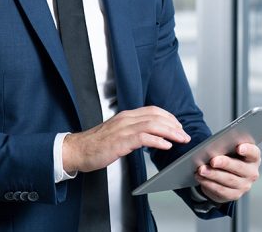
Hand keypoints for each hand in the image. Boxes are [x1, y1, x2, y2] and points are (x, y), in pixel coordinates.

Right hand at [63, 106, 190, 172]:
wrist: (77, 150)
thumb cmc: (95, 144)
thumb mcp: (116, 132)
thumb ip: (131, 131)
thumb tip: (148, 136)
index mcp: (125, 116)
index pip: (152, 110)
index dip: (168, 117)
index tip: (178, 126)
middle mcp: (125, 119)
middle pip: (156, 116)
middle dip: (174, 125)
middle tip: (184, 134)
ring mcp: (123, 129)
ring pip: (153, 125)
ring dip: (170, 132)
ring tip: (181, 139)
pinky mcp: (120, 141)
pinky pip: (143, 138)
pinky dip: (158, 140)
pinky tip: (166, 145)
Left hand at [195, 143, 260, 202]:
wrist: (224, 178)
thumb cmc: (227, 159)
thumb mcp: (228, 151)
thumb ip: (225, 147)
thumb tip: (213, 146)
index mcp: (252, 158)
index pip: (253, 153)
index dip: (247, 150)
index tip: (239, 148)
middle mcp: (251, 172)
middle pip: (239, 167)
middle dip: (225, 163)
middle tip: (213, 161)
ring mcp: (244, 185)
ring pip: (228, 179)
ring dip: (213, 174)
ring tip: (201, 169)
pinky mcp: (234, 194)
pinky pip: (221, 190)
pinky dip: (209, 183)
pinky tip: (200, 177)